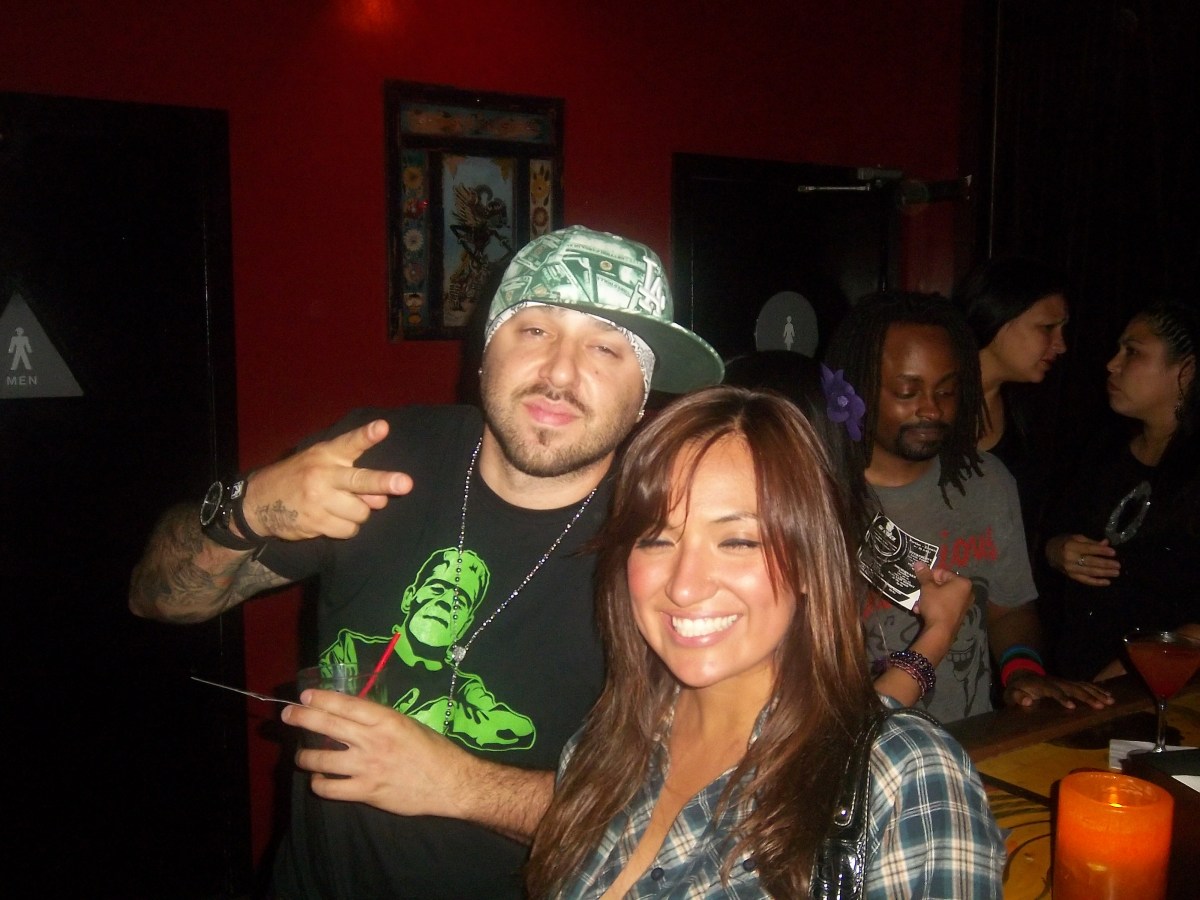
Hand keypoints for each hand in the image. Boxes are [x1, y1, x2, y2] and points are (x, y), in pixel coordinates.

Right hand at [243, 419, 413, 540]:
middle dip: (383, 482)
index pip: (349, 443)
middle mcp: (323, 475)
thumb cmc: (300, 478)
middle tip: (405, 483)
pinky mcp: (316, 522)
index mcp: (326, 455)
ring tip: (341, 507)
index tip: (382, 427)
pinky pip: (349, 530)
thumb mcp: (321, 466)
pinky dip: (347, 528)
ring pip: (361, 512)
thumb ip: (354, 478)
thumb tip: (381, 499)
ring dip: (358, 513)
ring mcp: (319, 500)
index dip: (366, 435)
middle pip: (360, 480)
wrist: (260, 501)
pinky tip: (332, 519)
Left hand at [281, 688, 475, 818]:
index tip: (304, 696)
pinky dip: (319, 783)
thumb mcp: (407, 724)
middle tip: (287, 715)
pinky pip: (329, 788)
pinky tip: (320, 779)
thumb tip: (350, 715)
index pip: (345, 704)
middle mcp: (372, 740)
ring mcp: (366, 767)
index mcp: (385, 719)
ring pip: (320, 759)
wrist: (450, 783)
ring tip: (304, 755)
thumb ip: (379, 720)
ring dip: (305, 755)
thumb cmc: (432, 749)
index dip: (320, 698)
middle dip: (300, 717)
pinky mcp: (366, 791)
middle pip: (325, 725)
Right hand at [911, 563, 972, 641]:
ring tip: (918, 604)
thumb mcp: (927, 588)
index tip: (920, 580)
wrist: (941, 631)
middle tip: (918, 592)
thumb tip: (919, 563)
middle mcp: (967, 592)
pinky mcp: (958, 614)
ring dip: (928, 598)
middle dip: (928, 589)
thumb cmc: (936, 605)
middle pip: (942, 584)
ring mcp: (964, 604)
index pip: (943, 572)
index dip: (929, 575)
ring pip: (942, 596)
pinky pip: (944, 605)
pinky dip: (934, 606)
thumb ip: (924, 575)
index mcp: (963, 582)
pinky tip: (922, 611)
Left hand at [1003, 671, 1115, 709]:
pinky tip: (1109, 695)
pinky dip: (1097, 689)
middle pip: (1072, 687)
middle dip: (1086, 696)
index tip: (1071, 707)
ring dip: (1096, 693)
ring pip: (1082, 685)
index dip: (1061, 698)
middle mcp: (1055, 681)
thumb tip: (1028, 702)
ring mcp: (1063, 681)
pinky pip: (1085, 685)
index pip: (1053, 690)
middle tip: (1100, 705)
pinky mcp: (1069, 683)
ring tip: (1110, 701)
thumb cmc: (1017, 689)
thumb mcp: (1010, 694)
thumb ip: (1016, 697)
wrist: (1022, 675)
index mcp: (1041, 685)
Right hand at [1045, 533, 1119, 585]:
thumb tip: (1106, 544)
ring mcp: (1070, 569)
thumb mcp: (1076, 538)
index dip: (1101, 551)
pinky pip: (1085, 580)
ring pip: (1089, 572)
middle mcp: (1069, 558)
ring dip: (1104, 573)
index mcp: (1070, 546)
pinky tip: (1107, 582)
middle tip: (1118, 565)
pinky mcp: (1071, 576)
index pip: (1088, 549)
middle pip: (1090, 562)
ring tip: (1116, 573)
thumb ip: (1091, 542)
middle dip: (1105, 564)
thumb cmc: (1065, 542)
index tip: (1113, 552)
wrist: (1049, 552)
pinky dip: (1096, 582)